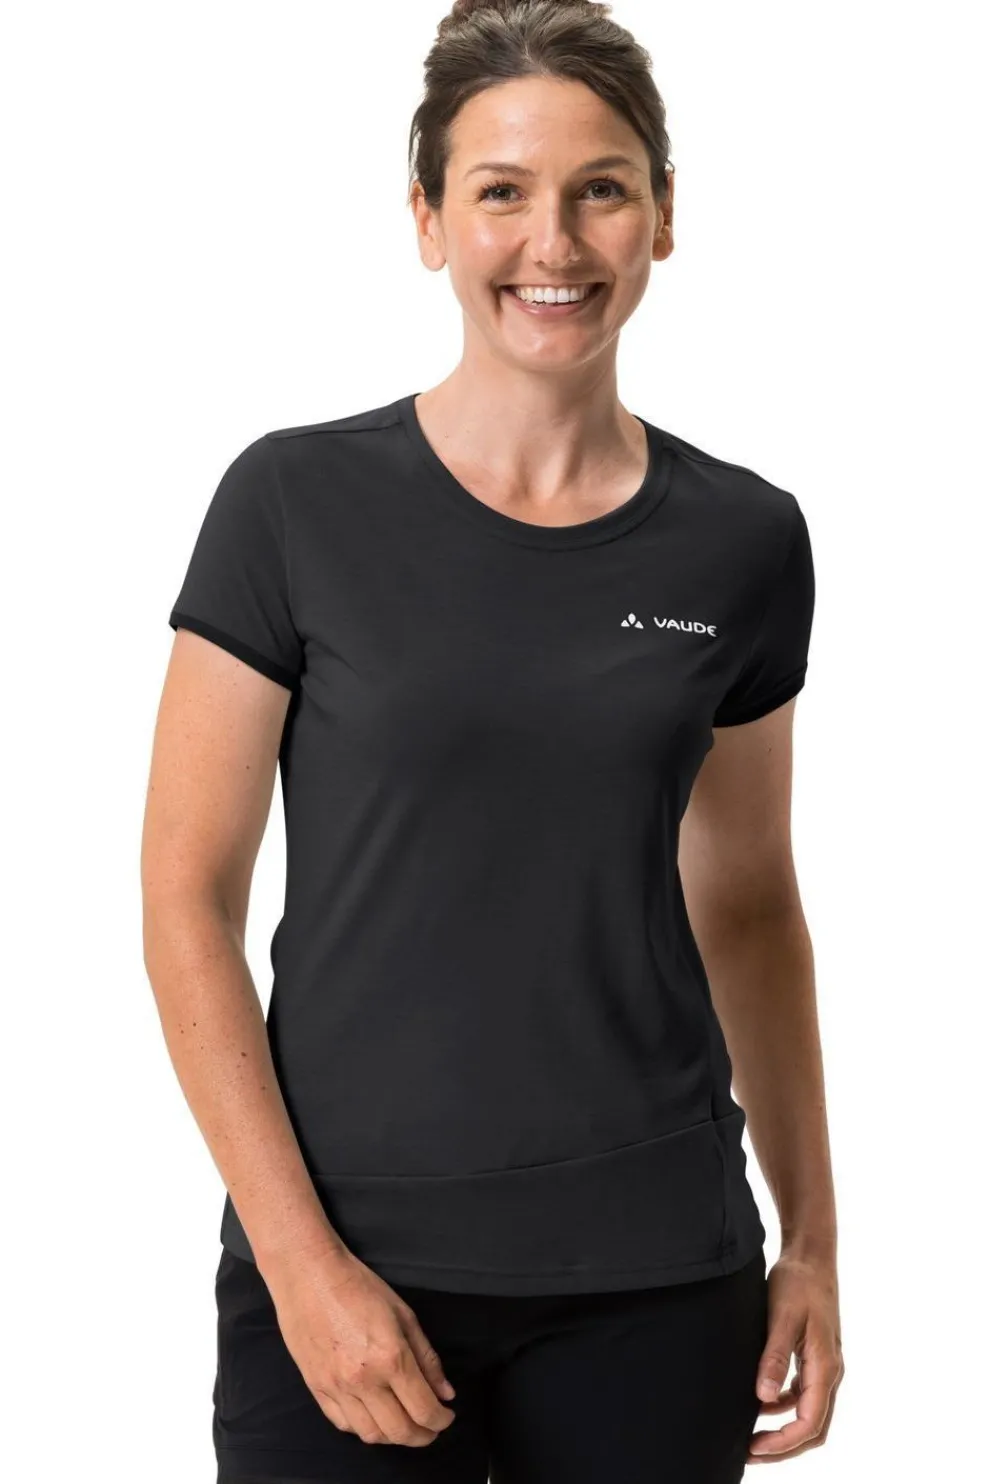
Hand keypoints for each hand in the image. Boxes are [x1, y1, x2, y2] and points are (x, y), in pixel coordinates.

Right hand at [262, 1246, 457, 1446]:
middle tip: (431, 1428)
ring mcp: (336, 1388)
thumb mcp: (403, 1314)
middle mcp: (364, 1380)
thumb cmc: (359, 1286)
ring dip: (393, 1437)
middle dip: (422, 1436)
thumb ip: (426, 1358)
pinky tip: (374, 1416)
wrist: (309, 1275)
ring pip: (370, 1435)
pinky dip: (363, 1428)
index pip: (423, 1408)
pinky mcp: (316, 1389)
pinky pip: (343, 1424)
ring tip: (404, 1424)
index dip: (441, 1420)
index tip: (447, 1417)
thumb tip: (445, 1392)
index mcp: (391, 1357)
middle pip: (399, 1431)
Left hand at [748, 1248, 844, 1462]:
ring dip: (783, 1429)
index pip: (810, 1422)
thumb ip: (774, 1357)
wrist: (811, 1256)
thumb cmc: (798, 1282)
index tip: (754, 1448)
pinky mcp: (813, 1357)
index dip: (783, 1443)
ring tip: (751, 1435)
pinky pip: (802, 1393)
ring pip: (808, 1412)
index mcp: (825, 1367)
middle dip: (784, 1446)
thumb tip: (763, 1398)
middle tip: (750, 1452)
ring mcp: (823, 1365)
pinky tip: (760, 1403)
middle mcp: (829, 1372)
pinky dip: (783, 1406)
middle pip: (813, 1427)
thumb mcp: (781, 1317)